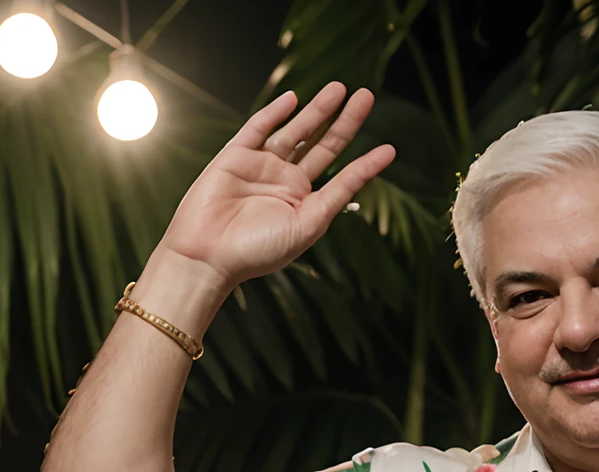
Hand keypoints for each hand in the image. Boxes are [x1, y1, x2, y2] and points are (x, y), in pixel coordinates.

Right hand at [156, 83, 395, 291]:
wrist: (209, 255)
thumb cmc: (259, 249)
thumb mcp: (309, 223)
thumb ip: (338, 194)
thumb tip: (371, 168)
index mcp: (305, 201)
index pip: (341, 173)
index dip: (365, 161)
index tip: (390, 148)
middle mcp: (286, 180)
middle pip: (322, 143)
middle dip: (344, 120)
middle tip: (366, 95)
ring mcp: (261, 165)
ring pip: (295, 131)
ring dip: (317, 110)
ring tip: (340, 89)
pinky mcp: (235, 155)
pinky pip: (258, 128)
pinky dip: (274, 113)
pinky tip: (293, 99)